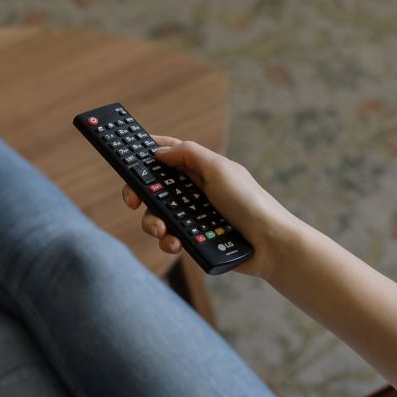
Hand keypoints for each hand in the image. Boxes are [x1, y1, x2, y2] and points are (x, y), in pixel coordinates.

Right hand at [121, 136, 304, 277]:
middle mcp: (194, 190)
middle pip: (155, 187)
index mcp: (200, 169)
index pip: (167, 154)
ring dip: (153, 222)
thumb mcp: (219, 169)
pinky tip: (175, 244)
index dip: (146, 153)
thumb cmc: (249, 202)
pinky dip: (168, 241)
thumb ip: (188, 154)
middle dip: (141, 194)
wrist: (270, 245)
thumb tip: (159, 152)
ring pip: (158, 215)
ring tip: (161, 231)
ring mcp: (194, 215)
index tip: (126, 155)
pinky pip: (170, 237)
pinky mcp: (194, 237)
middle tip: (133, 201)